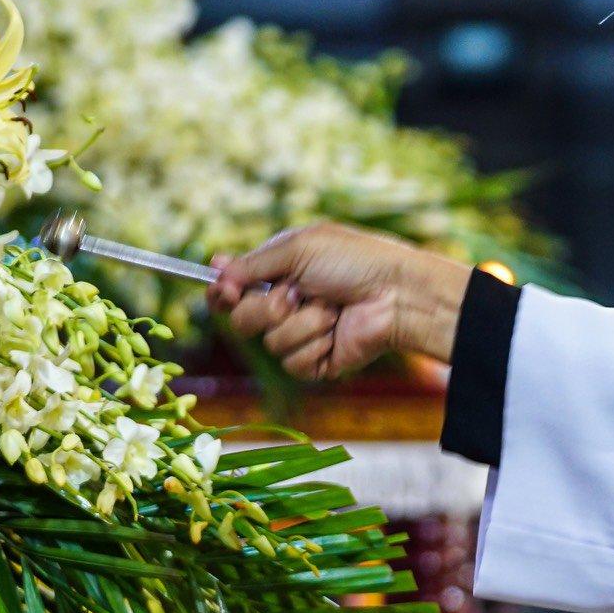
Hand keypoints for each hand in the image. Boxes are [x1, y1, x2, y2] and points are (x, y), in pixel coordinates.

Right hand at [208, 222, 473, 380]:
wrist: (397, 294)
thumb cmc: (355, 261)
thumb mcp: (299, 248)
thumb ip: (253, 263)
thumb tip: (215, 272)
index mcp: (278, 274)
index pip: (231, 290)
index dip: (222, 294)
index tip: (226, 292)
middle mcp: (285, 306)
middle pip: (242, 321)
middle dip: (266, 308)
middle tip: (296, 293)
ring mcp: (302, 336)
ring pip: (270, 344)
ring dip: (302, 323)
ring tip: (331, 309)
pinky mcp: (317, 363)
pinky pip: (294, 364)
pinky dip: (315, 345)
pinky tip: (337, 331)